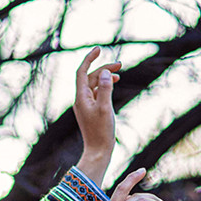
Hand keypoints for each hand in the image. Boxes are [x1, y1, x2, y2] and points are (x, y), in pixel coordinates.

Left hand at [74, 47, 120, 184]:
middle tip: (120, 65)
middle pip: (90, 77)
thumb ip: (105, 89)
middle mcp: (81, 100)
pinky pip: (96, 93)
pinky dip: (104, 87)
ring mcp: (85, 106)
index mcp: (81, 98)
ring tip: (119, 74)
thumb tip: (105, 73)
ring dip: (105, 77)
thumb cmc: (101, 132)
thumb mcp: (105, 108)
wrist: (98, 151)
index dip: (89, 59)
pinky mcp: (91, 111)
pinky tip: (113, 85)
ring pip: (94, 85)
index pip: (82, 72)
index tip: (99, 49)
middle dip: (103, 69)